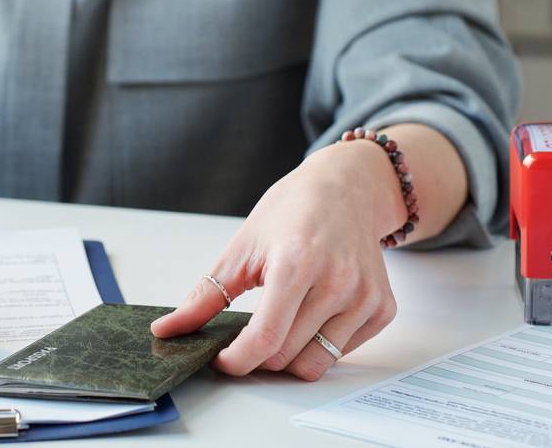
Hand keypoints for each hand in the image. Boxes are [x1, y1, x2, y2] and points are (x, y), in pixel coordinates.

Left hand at [150, 139, 402, 379]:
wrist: (346, 189)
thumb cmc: (292, 211)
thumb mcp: (242, 246)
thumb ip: (206, 294)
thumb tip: (169, 329)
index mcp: (296, 264)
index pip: (264, 338)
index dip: (237, 360)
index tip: (222, 360)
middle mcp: (337, 283)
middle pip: (286, 356)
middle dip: (257, 356)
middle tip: (246, 336)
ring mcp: (364, 297)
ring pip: (315, 363)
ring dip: (289, 355)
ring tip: (280, 322)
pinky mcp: (382, 308)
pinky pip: (342, 352)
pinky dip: (320, 344)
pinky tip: (312, 312)